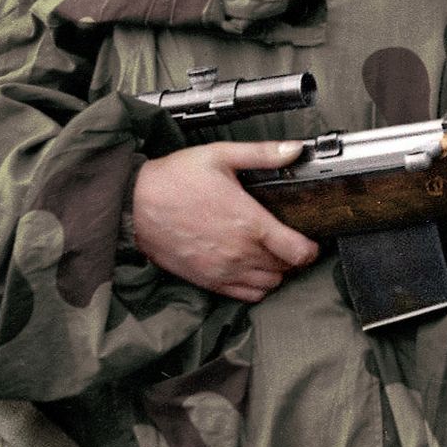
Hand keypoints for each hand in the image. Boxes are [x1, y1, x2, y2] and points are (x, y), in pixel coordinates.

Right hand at [131, 140, 319, 301]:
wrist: (134, 204)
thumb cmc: (175, 178)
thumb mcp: (221, 155)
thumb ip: (262, 154)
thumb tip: (295, 150)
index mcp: (250, 224)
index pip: (298, 252)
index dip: (312, 248)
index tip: (311, 239)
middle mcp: (240, 253)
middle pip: (286, 269)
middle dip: (294, 257)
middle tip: (290, 240)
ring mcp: (223, 271)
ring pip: (268, 285)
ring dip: (276, 272)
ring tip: (271, 254)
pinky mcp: (207, 281)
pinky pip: (244, 296)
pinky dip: (255, 286)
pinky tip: (251, 268)